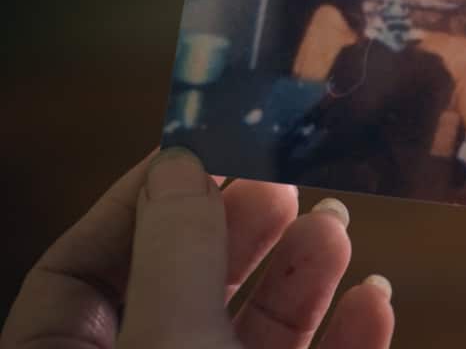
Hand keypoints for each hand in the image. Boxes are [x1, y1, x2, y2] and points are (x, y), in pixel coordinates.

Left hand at [1, 148, 394, 348]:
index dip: (138, 205)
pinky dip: (348, 336)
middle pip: (181, 289)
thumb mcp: (173, 342)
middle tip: (284, 179)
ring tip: (338, 226)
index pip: (78, 274)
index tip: (201, 149)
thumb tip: (182, 166)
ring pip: (253, 328)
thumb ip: (177, 254)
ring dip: (305, 273)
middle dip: (241, 229)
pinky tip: (374, 300)